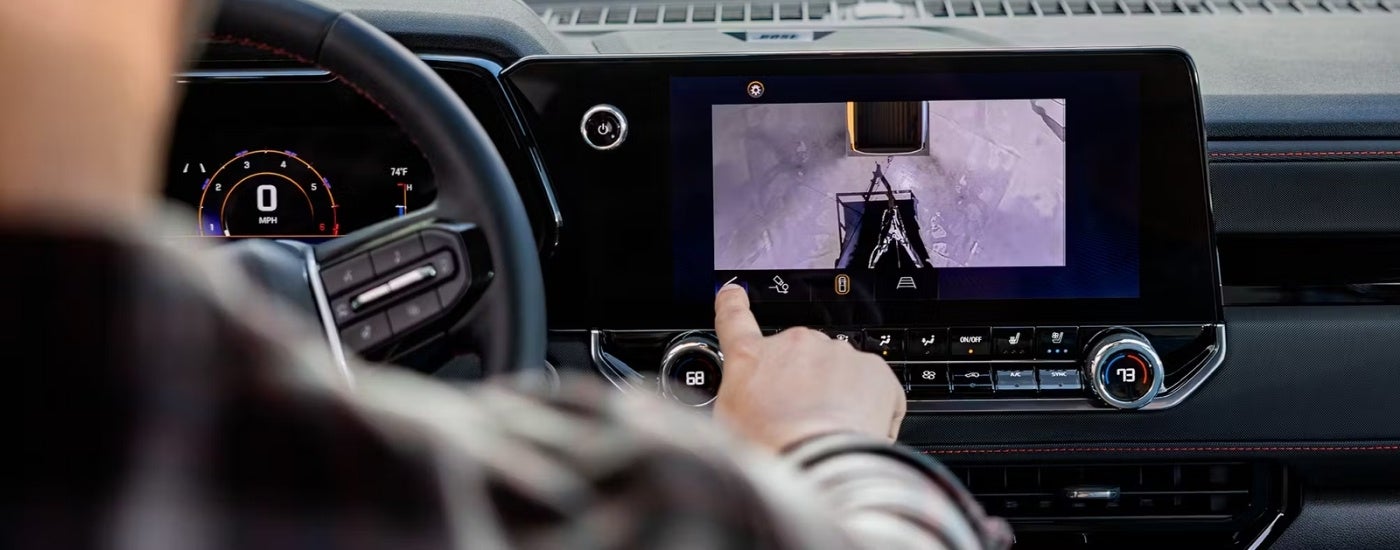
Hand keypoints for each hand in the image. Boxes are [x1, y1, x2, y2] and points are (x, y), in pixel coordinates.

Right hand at [712, 284, 906, 451]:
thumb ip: (738, 399)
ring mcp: (837, 353)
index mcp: (751, 357)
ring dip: (838, 397)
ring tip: (830, 433)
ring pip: (840, 373)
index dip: (733, 304)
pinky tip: (857, 434)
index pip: (735, 319)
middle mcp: (794, 344)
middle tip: (803, 421)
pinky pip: (875, 390)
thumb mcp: (726, 424)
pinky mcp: (874, 368)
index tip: (734, 294)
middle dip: (804, 383)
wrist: (815, 462)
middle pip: (800, 357)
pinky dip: (872, 410)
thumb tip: (748, 404)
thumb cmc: (768, 449)